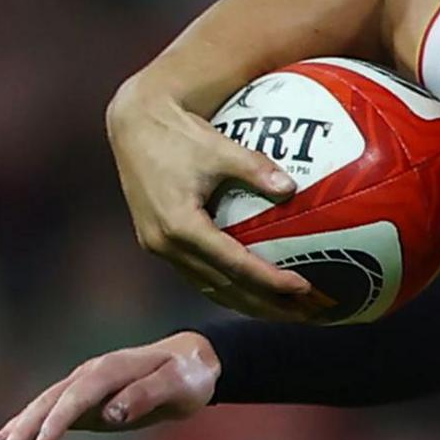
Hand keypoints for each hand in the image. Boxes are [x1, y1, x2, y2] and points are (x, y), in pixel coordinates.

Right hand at [0, 331, 220, 439]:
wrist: (192, 362)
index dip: (59, 419)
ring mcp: (82, 387)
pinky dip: (24, 430)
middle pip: (51, 402)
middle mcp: (90, 374)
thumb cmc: (189, 374)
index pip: (79, 395)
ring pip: (41, 408)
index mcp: (112, 369)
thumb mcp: (178, 384)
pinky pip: (47, 416)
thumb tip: (112, 412)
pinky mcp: (83, 403)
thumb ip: (147, 394)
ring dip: (16, 431)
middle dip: (25, 429)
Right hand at [106, 77, 314, 319]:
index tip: (304, 287)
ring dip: (248, 303)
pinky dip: (228, 289)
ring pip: (209, 288)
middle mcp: (166, 244)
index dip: (271, 280)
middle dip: (266, 305)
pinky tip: (254, 294)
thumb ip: (256, 168)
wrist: (133, 126)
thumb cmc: (177, 134)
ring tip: (287, 311)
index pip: (235, 265)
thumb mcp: (220, 148)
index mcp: (180, 225)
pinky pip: (198, 276)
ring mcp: (158, 247)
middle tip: (306, 313)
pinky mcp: (157, 243)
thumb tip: (292, 187)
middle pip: (224, 288)